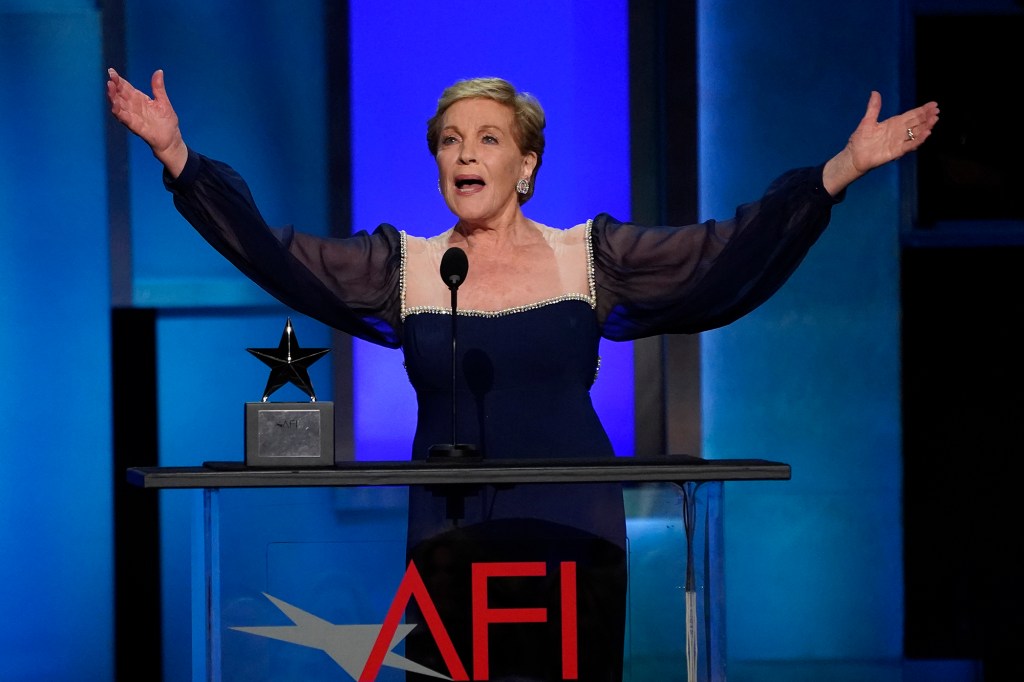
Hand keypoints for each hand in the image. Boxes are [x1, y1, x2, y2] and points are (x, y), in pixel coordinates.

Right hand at [106, 68, 187, 176]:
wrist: (171, 139)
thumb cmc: (167, 121)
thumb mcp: (163, 101)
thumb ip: (158, 88)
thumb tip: (159, 71)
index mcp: (139, 98)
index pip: (125, 87)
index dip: (118, 80)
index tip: (111, 71)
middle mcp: (133, 106)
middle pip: (120, 95)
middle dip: (114, 86)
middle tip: (110, 78)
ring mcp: (133, 116)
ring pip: (119, 106)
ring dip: (113, 98)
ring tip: (110, 88)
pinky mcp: (135, 126)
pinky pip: (125, 119)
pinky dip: (119, 112)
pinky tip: (115, 106)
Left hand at [823, 91, 939, 195]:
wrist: (854, 156)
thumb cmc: (860, 140)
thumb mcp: (867, 121)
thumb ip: (874, 108)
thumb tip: (875, 92)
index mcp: (894, 123)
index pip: (912, 115)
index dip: (922, 110)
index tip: (933, 104)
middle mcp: (899, 132)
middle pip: (917, 123)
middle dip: (927, 117)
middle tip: (937, 111)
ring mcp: (899, 142)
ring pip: (916, 133)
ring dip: (926, 127)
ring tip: (934, 120)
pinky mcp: (896, 151)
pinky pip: (909, 145)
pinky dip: (918, 139)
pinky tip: (926, 133)